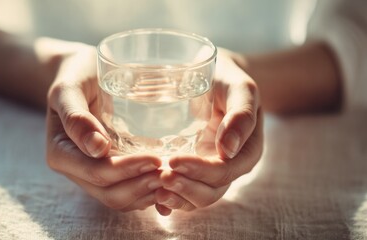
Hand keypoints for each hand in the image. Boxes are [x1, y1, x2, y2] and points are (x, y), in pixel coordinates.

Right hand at [44, 39, 161, 211]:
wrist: (82, 74)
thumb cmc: (76, 76)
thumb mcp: (68, 89)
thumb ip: (75, 116)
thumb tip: (97, 148)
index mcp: (61, 153)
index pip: (96, 172)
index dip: (126, 170)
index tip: (155, 159)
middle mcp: (75, 170)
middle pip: (109, 192)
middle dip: (140, 186)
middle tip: (170, 172)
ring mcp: (91, 174)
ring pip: (120, 198)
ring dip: (146, 193)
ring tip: (172, 179)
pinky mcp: (108, 173)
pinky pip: (127, 193)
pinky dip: (147, 194)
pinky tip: (167, 186)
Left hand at [155, 48, 263, 214]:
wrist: (215, 77)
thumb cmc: (228, 80)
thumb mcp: (241, 89)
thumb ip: (241, 115)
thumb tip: (229, 149)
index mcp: (246, 152)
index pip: (224, 171)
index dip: (200, 172)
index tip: (175, 161)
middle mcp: (229, 166)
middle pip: (209, 191)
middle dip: (185, 188)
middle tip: (160, 178)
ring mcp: (209, 170)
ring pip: (196, 197)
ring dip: (177, 198)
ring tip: (154, 191)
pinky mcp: (193, 169)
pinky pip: (184, 192)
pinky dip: (171, 200)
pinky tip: (154, 200)